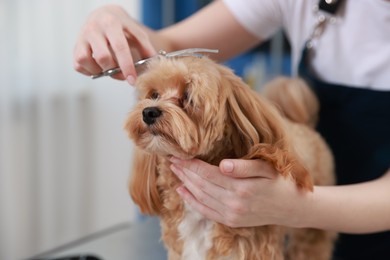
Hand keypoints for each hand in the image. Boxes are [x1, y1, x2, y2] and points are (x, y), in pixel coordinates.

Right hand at [73, 5, 155, 83]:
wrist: (104, 14)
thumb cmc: (121, 26)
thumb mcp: (136, 32)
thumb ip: (146, 47)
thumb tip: (153, 64)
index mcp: (111, 23)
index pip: (119, 47)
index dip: (127, 66)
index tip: (132, 80)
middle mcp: (93, 29)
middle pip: (102, 57)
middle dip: (114, 71)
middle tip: (122, 74)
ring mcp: (82, 37)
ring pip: (85, 60)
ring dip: (99, 71)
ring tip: (109, 69)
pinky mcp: (75, 47)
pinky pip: (78, 64)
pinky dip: (89, 71)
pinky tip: (99, 68)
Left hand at [169, 157, 308, 227]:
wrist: (291, 207)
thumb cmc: (280, 182)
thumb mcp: (267, 169)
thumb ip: (244, 167)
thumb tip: (222, 164)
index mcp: (241, 188)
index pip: (207, 173)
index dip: (190, 164)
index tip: (177, 154)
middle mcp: (233, 204)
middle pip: (200, 185)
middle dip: (184, 171)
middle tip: (171, 160)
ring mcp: (231, 215)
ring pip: (200, 197)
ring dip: (185, 183)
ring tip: (175, 171)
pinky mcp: (231, 221)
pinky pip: (206, 211)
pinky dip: (192, 201)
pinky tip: (182, 191)